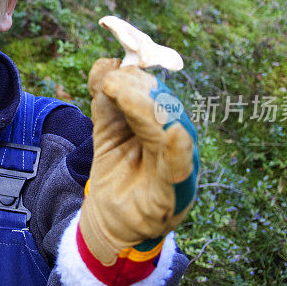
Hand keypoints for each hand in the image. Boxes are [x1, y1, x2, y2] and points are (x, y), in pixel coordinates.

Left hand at [79, 58, 197, 265]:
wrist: (108, 222)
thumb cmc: (116, 175)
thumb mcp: (107, 133)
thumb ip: (107, 102)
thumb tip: (105, 63)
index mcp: (164, 126)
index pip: (157, 94)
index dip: (138, 76)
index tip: (112, 67)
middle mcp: (178, 143)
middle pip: (167, 107)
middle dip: (139, 89)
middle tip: (111, 81)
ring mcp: (180, 168)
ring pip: (172, 129)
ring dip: (146, 107)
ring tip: (117, 91)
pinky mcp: (174, 194)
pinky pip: (180, 166)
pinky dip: (177, 147)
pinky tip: (170, 132)